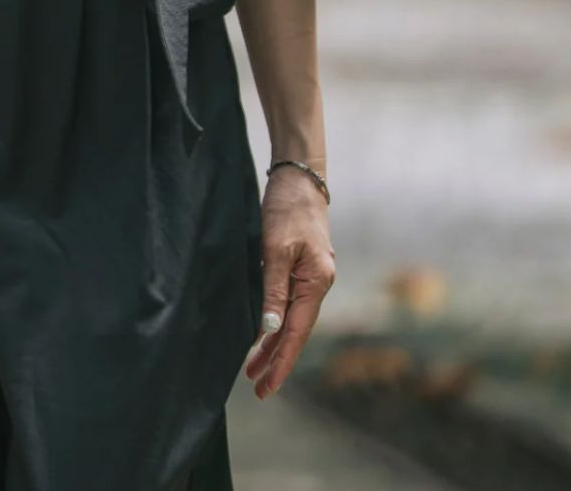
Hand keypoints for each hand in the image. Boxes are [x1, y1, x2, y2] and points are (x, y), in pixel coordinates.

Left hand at [241, 166, 336, 398]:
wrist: (299, 181)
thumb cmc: (287, 210)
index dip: (282, 362)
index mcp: (316, 284)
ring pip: (291, 322)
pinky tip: (263, 336)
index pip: (297, 333)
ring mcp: (311, 279)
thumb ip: (273, 288)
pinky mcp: (301, 271)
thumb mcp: (275, 247)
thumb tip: (271, 327)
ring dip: (273, 346)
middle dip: (277, 362)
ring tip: (252, 370)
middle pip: (296, 333)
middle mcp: (318, 286)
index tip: (267, 385)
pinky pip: (288, 306)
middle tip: (257, 390)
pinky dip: (275, 324)